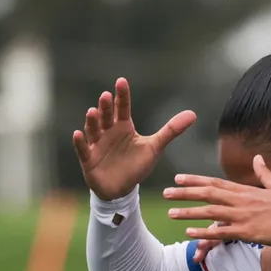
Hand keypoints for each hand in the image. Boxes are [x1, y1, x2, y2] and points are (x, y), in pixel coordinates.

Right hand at [72, 78, 194, 200]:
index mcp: (123, 126)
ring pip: (93, 130)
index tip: (121, 81)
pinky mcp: (89, 159)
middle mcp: (108, 132)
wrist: (121, 189)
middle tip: (107, 95)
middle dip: (106, 107)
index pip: (123, 107)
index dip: (122, 95)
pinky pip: (83, 149)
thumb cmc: (136, 165)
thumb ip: (171, 130)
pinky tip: (78, 134)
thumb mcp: (155, 147)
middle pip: (107, 116)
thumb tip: (193, 114)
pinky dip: (80, 142)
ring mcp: (97, 144)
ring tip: (92, 111)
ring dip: (92, 121)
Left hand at [164, 158, 270, 246]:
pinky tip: (189, 233)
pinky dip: (204, 232)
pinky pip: (221, 232)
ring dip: (189, 213)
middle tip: (165, 193)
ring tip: (171, 213)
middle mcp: (242, 201)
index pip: (216, 182)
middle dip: (185, 193)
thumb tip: (258, 158)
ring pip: (210, 213)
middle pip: (207, 194)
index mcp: (247, 190)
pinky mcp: (248, 232)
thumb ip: (264, 173)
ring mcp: (244, 216)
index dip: (195, 180)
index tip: (179, 178)